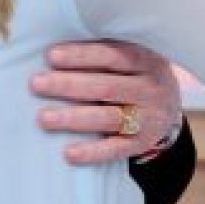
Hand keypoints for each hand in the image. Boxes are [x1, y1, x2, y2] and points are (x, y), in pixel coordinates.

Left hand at [31, 40, 181, 164]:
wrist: (168, 107)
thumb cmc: (132, 74)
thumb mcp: (128, 57)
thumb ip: (101, 51)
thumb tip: (51, 50)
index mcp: (144, 59)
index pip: (111, 55)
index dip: (81, 55)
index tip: (50, 55)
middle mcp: (149, 88)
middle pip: (106, 87)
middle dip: (69, 85)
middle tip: (36, 83)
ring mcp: (149, 118)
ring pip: (109, 118)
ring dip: (74, 118)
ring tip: (43, 118)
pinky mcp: (142, 143)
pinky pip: (117, 150)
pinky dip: (93, 152)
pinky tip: (69, 153)